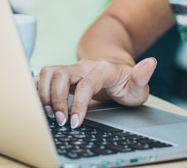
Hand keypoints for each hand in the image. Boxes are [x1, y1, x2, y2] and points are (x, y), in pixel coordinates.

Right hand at [36, 57, 156, 128]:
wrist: (116, 70)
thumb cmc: (126, 82)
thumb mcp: (138, 85)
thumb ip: (142, 77)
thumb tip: (151, 63)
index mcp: (103, 70)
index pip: (86, 84)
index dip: (78, 104)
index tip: (76, 123)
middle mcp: (84, 66)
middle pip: (61, 74)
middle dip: (56, 99)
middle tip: (60, 121)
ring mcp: (71, 68)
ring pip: (49, 72)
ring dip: (44, 94)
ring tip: (49, 114)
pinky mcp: (61, 74)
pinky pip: (43, 75)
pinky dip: (36, 87)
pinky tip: (37, 102)